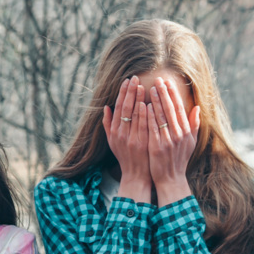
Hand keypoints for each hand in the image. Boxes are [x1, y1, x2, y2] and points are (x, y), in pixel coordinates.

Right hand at [103, 76, 151, 200]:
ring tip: (142, 86)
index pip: (118, 107)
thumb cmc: (126, 156)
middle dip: (130, 92)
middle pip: (125, 109)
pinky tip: (147, 104)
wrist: (136, 175)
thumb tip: (106, 107)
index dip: (122, 93)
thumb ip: (108, 124)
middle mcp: (121, 134)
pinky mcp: (141, 144)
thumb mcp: (113, 141)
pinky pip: (143, 126)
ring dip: (138, 100)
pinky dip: (144, 115)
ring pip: (134, 116)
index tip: (127, 80)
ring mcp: (131, 139)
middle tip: (135, 77)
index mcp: (114, 131)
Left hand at [148, 77, 199, 204]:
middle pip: (170, 109)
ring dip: (155, 101)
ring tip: (150, 88)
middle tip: (158, 80)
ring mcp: (168, 140)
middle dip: (164, 93)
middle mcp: (179, 134)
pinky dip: (148, 116)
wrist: (171, 179)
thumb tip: (197, 107)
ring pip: (161, 116)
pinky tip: (144, 105)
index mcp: (186, 132)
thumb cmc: (179, 159)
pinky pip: (152, 128)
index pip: (179, 108)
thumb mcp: (191, 142)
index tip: (168, 82)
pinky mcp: (157, 146)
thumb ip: (194, 124)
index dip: (174, 94)